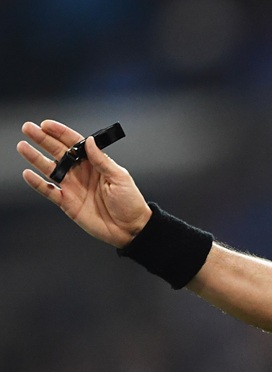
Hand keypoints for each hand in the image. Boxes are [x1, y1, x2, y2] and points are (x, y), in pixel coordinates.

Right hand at [18, 120, 151, 247]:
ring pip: (50, 169)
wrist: (130, 229)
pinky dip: (38, 184)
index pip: (74, 144)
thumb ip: (101, 160)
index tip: (46, 125)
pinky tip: (28, 174)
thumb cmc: (130, 203)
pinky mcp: (68, 203)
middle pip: (58, 152)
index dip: (60, 133)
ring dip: (35, 158)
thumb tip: (88, 141)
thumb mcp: (119, 178)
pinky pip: (49, 191)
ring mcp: (73, 187)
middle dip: (43, 140)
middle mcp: (81, 173)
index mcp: (95, 164)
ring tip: (22, 146)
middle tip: (28, 128)